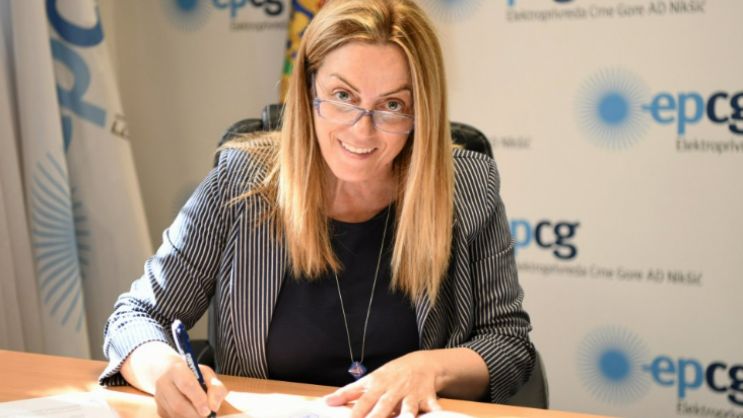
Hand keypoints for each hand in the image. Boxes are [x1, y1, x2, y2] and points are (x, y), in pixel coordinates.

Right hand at [121, 342, 228, 417]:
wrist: (173, 375)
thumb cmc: (194, 375)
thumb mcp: (208, 375)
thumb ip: (215, 388)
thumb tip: (214, 407)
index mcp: (177, 369)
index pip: (187, 385)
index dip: (199, 400)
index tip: (208, 411)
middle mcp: (163, 382)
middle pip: (179, 404)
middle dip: (195, 414)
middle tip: (207, 417)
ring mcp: (159, 397)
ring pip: (175, 414)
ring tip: (201, 415)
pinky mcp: (159, 409)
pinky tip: (192, 414)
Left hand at [324, 351, 442, 417]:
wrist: (421, 363)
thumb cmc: (391, 375)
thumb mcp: (370, 380)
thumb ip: (348, 392)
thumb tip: (326, 401)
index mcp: (378, 386)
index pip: (364, 401)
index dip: (356, 413)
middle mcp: (394, 391)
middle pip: (384, 407)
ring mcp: (411, 395)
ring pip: (408, 407)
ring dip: (406, 415)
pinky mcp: (428, 399)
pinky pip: (434, 408)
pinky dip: (437, 414)